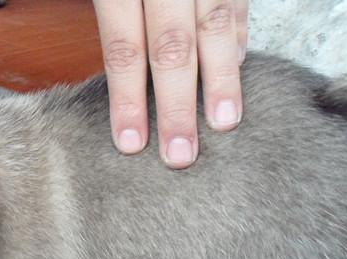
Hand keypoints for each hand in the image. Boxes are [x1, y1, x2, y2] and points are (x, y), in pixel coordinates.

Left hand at [93, 0, 247, 168]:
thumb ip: (109, 20)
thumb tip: (116, 79)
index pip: (124, 52)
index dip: (127, 101)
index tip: (131, 145)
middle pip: (171, 50)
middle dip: (177, 107)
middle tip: (180, 155)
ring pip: (214, 29)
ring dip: (221, 80)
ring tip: (224, 123)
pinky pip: (236, 4)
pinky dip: (237, 37)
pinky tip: (237, 66)